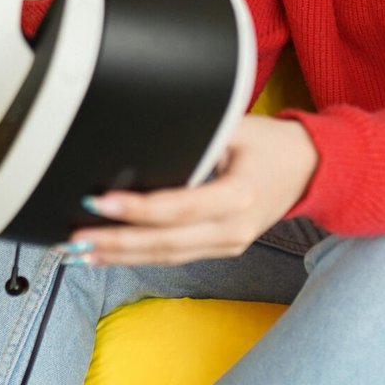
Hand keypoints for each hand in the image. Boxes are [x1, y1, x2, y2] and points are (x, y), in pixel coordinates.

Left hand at [63, 116, 319, 265]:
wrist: (310, 170)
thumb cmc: (272, 144)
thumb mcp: (238, 127)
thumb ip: (196, 133)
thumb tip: (145, 130)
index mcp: (240, 195)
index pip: (180, 208)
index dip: (137, 209)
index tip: (99, 201)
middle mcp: (233, 229)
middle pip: (166, 244)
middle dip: (116, 242)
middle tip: (74, 236)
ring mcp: (228, 244)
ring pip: (165, 257)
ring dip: (119, 256)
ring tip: (78, 251)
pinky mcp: (222, 249)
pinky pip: (174, 257)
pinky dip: (139, 257)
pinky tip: (108, 255)